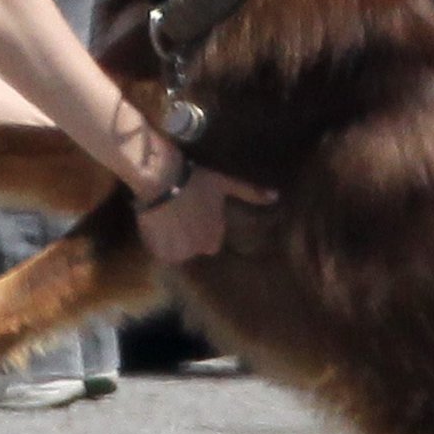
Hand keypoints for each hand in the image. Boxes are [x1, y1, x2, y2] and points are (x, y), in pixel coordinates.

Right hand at [135, 162, 275, 265]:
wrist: (163, 180)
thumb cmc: (196, 181)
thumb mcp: (225, 184)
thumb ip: (250, 193)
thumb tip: (277, 196)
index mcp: (214, 237)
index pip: (208, 240)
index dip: (200, 227)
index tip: (193, 215)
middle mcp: (199, 249)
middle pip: (191, 247)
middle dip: (186, 236)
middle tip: (177, 217)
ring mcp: (179, 253)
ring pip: (176, 251)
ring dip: (171, 241)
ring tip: (164, 222)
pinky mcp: (160, 253)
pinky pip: (160, 253)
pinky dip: (158, 243)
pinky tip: (156, 227)